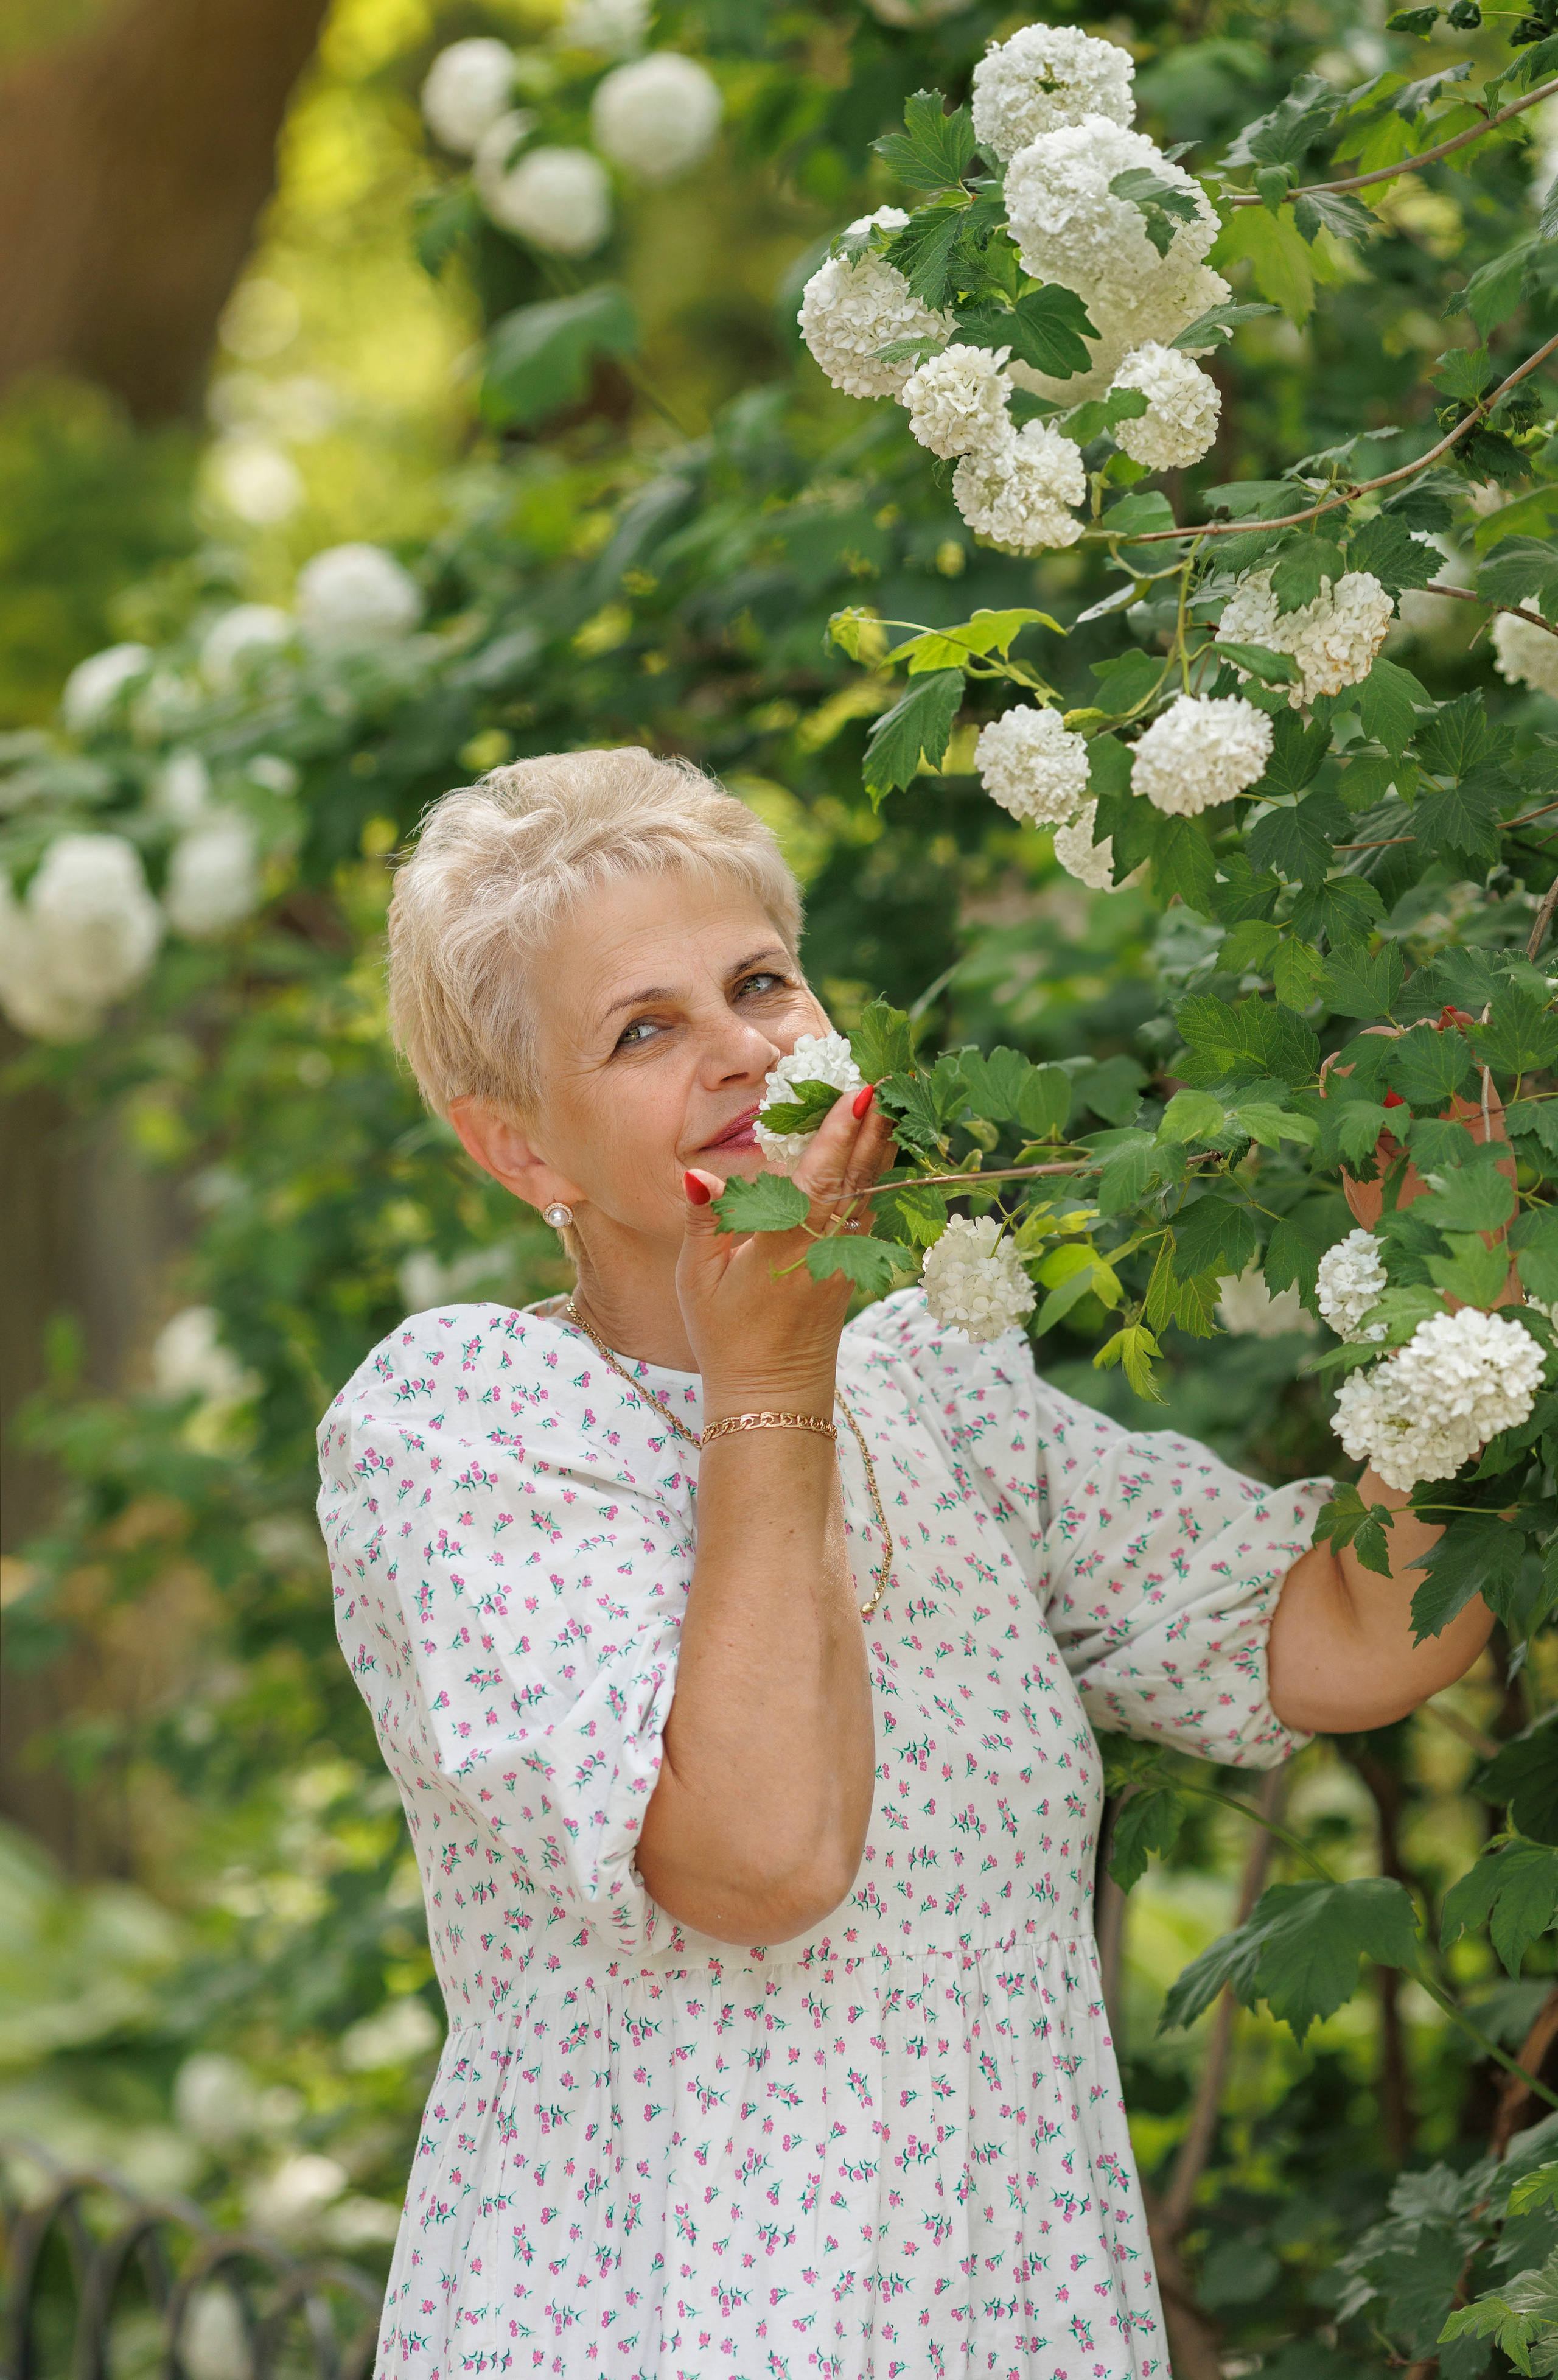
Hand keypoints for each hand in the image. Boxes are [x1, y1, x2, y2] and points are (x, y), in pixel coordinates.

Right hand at [676, 1084, 895, 1416]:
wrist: (771, 1394)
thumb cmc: (725, 1336)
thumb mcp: (699, 1280)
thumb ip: (705, 1222)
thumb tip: (695, 1174)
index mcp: (785, 1247)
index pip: (818, 1181)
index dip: (838, 1137)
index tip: (858, 1095)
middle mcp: (824, 1249)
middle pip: (856, 1180)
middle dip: (873, 1129)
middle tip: (890, 1082)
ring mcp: (845, 1260)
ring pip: (870, 1195)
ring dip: (881, 1149)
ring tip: (893, 1104)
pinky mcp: (852, 1269)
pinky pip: (868, 1214)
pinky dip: (876, 1179)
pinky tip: (881, 1153)